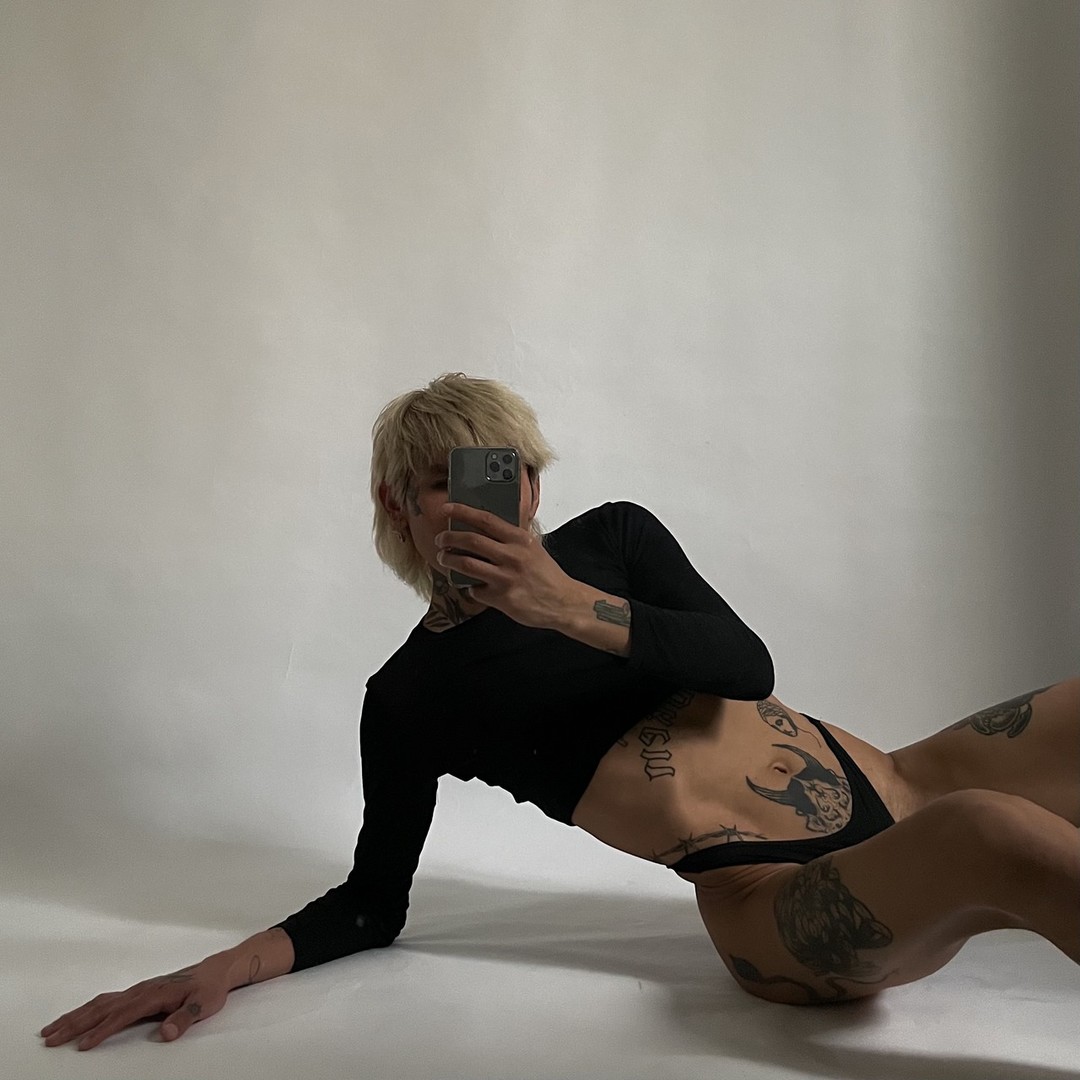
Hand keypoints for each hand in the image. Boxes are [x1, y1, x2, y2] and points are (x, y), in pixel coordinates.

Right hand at [40, 959, 231, 1049]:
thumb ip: (184, 1019)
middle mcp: (141, 991)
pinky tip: (76, 1017)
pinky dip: (87, 1010)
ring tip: (51, 1030)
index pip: (122, 1016)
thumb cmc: (209, 989)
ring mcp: (137, 991)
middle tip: (50, 1039)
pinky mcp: (137, 993)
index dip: (102, 1031)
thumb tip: (165, 1033)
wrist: (214, 971)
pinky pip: (106, 1001)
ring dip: (75, 1016)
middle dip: (75, 1024)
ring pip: (99, 1003)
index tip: (82, 1046)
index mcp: (154, 994)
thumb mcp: (203, 1005)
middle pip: (102, 1008)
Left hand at [435, 503, 574, 628]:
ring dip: (449, 560)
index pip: (485, 519)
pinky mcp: (501, 598)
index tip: (447, 508)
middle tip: (441, 539)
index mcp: (520, 539)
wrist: (562, 602)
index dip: (462, 511)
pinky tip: (473, 585)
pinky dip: (470, 587)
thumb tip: (482, 529)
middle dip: (448, 537)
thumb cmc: (546, 575)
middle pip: (470, 540)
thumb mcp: (532, 548)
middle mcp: (512, 556)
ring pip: (466, 564)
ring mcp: (505, 578)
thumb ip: (510, 538)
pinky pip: (474, 589)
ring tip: (444, 558)